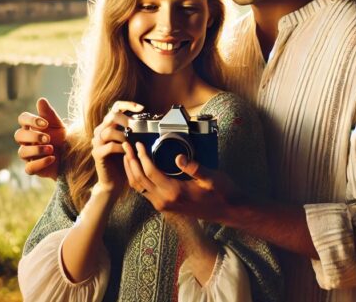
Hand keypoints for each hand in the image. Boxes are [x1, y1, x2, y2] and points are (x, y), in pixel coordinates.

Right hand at [15, 98, 67, 177]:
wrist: (72, 156)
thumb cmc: (62, 138)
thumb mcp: (58, 125)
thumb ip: (49, 114)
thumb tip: (40, 100)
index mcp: (31, 127)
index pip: (22, 119)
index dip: (31, 120)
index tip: (44, 123)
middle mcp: (26, 141)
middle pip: (18, 135)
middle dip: (33, 136)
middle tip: (48, 138)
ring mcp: (28, 155)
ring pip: (22, 152)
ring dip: (36, 150)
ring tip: (51, 149)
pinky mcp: (33, 168)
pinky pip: (29, 168)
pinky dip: (40, 163)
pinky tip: (52, 158)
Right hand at [92, 101, 144, 194]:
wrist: (114, 181)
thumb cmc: (124, 161)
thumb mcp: (130, 143)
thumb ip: (134, 131)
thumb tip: (149, 121)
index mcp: (108, 125)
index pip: (115, 107)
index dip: (128, 105)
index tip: (142, 107)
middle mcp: (100, 131)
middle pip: (111, 116)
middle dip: (126, 119)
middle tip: (136, 127)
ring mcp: (97, 142)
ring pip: (109, 131)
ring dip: (123, 135)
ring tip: (132, 142)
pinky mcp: (97, 154)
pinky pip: (109, 146)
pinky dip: (121, 148)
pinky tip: (127, 151)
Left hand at [121, 141, 238, 223]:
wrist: (228, 211)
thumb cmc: (222, 193)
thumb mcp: (211, 177)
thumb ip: (194, 167)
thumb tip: (179, 157)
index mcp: (174, 192)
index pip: (150, 172)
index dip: (142, 157)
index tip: (138, 144)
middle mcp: (165, 201)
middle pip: (139, 180)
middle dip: (131, 162)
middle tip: (126, 146)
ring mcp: (164, 205)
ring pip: (139, 187)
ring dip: (131, 171)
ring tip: (128, 155)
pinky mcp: (165, 205)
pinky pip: (145, 191)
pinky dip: (138, 178)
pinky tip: (138, 168)